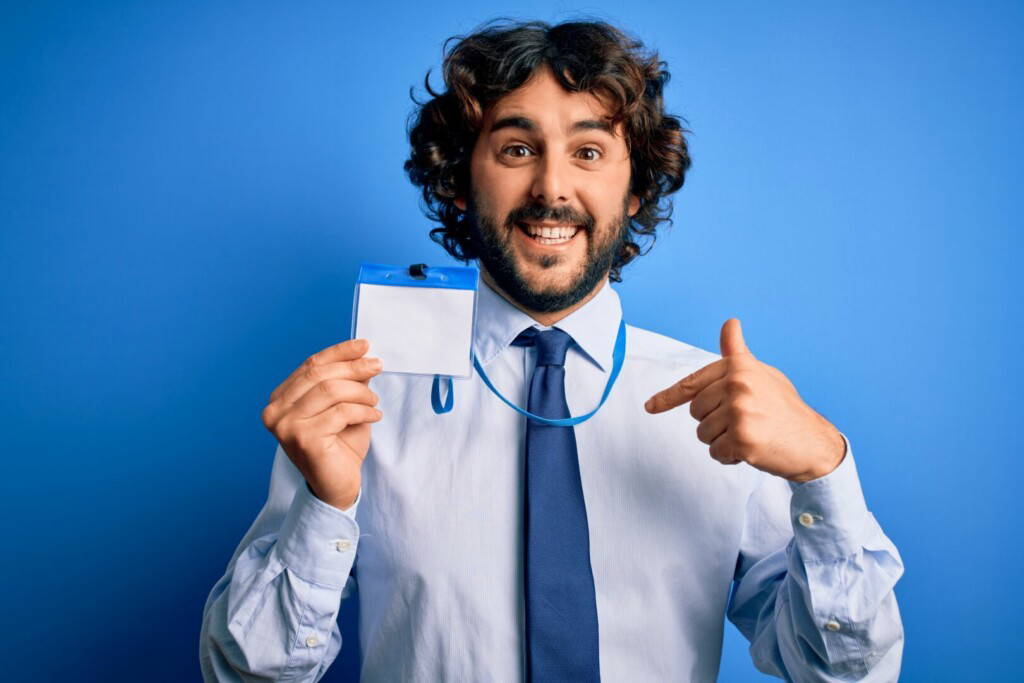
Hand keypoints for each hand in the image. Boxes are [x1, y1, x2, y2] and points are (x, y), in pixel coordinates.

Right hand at [262, 338, 383, 508]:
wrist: (337, 487)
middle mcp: (275, 411)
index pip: (311, 365)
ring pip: (330, 391)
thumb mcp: (344, 406)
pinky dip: (363, 410)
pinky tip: (374, 416)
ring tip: (374, 401)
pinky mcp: (303, 439)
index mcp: (280, 399)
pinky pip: (340, 412)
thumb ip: (347, 382)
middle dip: (353, 367)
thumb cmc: (339, 447)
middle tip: (377, 365)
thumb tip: (362, 355)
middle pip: (320, 375)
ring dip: (360, 392)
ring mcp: (286, 425)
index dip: (339, 352)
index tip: (363, 345)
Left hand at [644, 319, 844, 481]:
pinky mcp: (743, 440)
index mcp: (738, 367)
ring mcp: (740, 413)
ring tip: (751, 434)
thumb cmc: (784, 407)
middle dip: (714, 422)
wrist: (814, 442)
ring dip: (721, 440)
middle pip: (696, 412)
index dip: (667, 398)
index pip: (692, 384)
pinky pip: (715, 452)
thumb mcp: (761, 373)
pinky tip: (753, 450)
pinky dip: (729, 456)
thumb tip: (730, 323)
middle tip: (745, 421)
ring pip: (703, 434)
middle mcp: (737, 386)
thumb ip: (737, 354)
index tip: (649, 407)